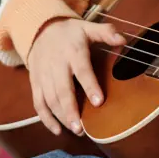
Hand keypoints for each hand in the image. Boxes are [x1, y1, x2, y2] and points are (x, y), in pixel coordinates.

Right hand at [27, 17, 124, 135]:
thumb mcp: (89, 27)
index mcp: (73, 51)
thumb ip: (106, 32)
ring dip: (61, 117)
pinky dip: (46, 118)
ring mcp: (43, 75)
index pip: (82, 70)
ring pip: (49, 99)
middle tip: (82, 128)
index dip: (90, 86)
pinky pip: (38, 103)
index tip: (99, 102)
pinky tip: (58, 130)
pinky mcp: (35, 83)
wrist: (40, 30)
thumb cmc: (71, 32)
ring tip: (76, 130)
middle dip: (71, 110)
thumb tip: (123, 40)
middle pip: (62, 90)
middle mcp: (56, 65)